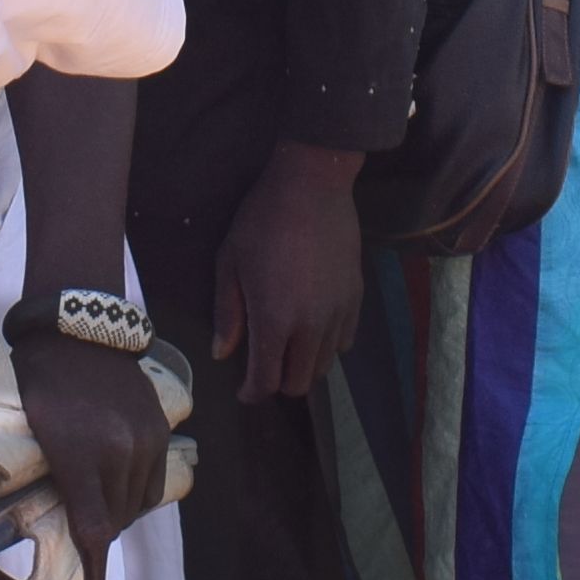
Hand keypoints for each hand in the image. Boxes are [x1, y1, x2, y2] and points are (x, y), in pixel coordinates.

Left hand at [8, 326, 161, 576]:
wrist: (77, 330)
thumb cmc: (39, 381)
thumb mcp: (34, 433)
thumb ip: (53, 479)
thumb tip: (61, 523)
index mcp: (80, 457)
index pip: (93, 530)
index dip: (93, 568)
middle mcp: (120, 453)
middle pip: (116, 521)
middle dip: (99, 537)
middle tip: (82, 538)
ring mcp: (144, 441)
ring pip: (138, 505)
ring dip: (119, 514)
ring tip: (98, 506)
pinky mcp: (159, 430)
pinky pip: (153, 481)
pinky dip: (136, 492)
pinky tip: (117, 485)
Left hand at [210, 143, 369, 402]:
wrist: (313, 185)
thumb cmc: (261, 221)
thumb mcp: (230, 264)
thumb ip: (228, 313)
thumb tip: (222, 353)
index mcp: (275, 320)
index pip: (267, 381)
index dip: (252, 393)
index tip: (244, 391)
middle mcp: (311, 326)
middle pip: (300, 382)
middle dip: (279, 383)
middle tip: (264, 366)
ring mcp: (338, 313)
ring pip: (324, 365)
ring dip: (303, 365)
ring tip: (287, 346)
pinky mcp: (356, 298)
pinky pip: (345, 341)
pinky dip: (327, 345)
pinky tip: (313, 326)